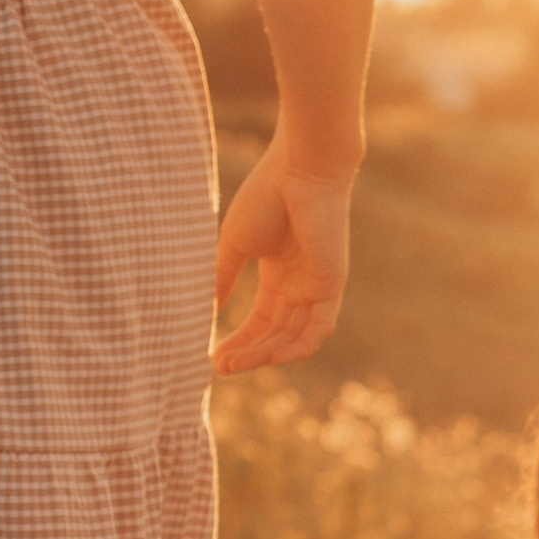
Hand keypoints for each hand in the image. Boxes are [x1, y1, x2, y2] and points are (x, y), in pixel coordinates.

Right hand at [213, 133, 353, 376]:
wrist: (298, 170)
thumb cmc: (265, 197)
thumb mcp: (235, 245)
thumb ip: (223, 278)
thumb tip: (208, 310)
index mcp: (279, 274)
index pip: (260, 320)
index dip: (238, 340)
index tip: (213, 357)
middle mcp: (300, 284)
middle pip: (274, 333)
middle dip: (247, 353)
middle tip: (219, 368)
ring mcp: (317, 286)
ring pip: (293, 336)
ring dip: (264, 354)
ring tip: (233, 364)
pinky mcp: (331, 284)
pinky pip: (318, 328)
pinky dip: (298, 347)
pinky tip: (272, 358)